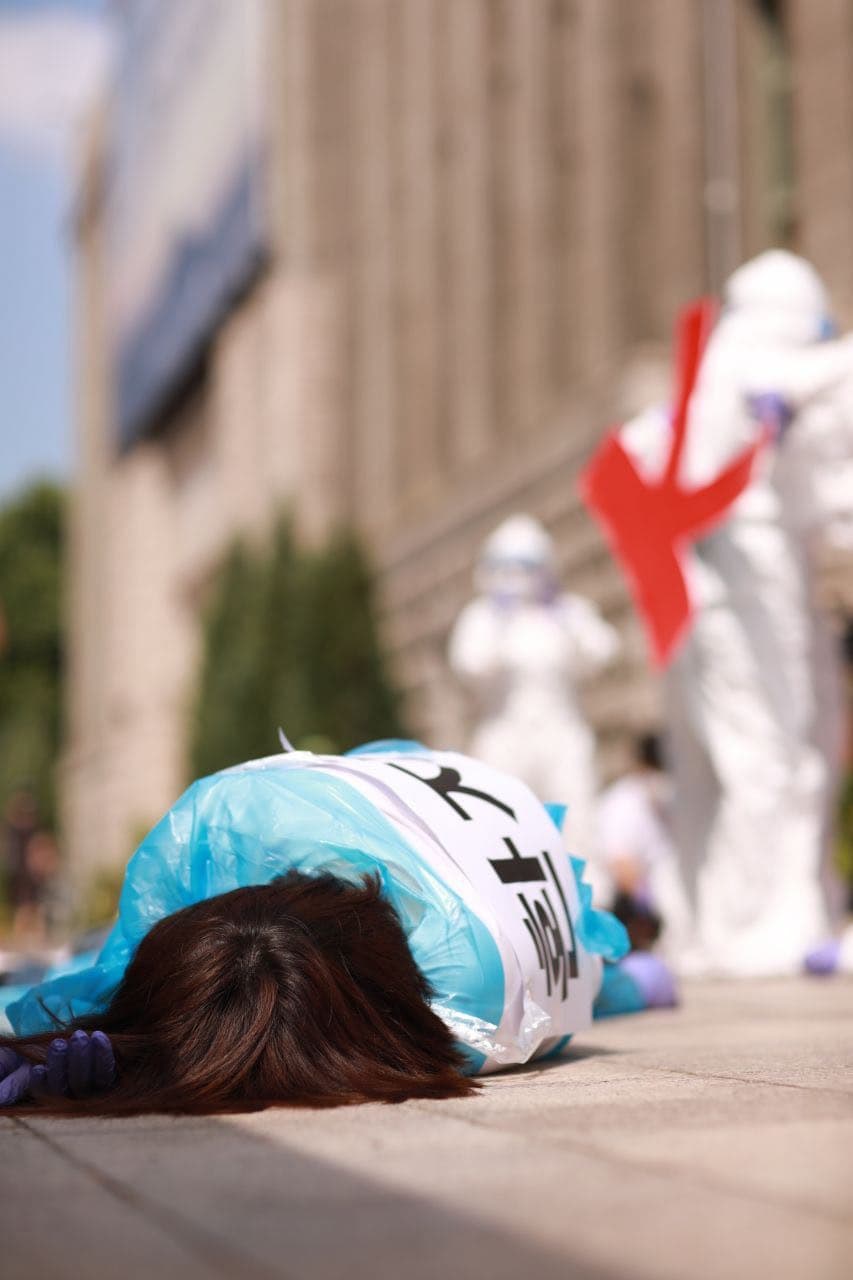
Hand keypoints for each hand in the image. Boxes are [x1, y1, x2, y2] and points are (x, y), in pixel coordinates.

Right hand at [0, 1030, 114, 1105]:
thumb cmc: (32, 1058)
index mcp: (48, 1098)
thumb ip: (10, 1084)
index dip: (42, 1084)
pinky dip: (104, 1054)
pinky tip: (97, 1036)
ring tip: (78, 1036)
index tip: (38, 1069)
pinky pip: (110, 1071)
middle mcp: (72, 1098)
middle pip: (70, 1088)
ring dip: (84, 1058)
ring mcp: (92, 1088)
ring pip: (92, 1081)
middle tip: (59, 1043)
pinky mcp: (109, 1076)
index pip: (46, 1096)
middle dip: (63, 1065)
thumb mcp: (17, 1070)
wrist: (59, 1043)